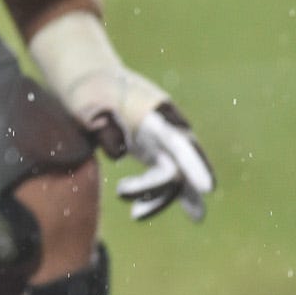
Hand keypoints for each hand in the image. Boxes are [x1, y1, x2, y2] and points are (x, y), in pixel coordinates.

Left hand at [28, 13, 216, 222]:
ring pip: (175, 176)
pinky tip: (183, 215)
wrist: (90, 78)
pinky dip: (172, 195)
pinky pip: (170, 177)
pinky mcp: (155, 150)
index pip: (179, 142)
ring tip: (135, 214)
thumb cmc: (88, 89)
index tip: (208, 189)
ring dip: (159, 197)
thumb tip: (119, 152)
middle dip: (161, 189)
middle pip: (179, 165)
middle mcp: (167, 127)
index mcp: (155, 112)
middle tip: (121, 192)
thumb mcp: (87, 101)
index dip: (195, 166)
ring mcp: (164, 140)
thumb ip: (103, 124)